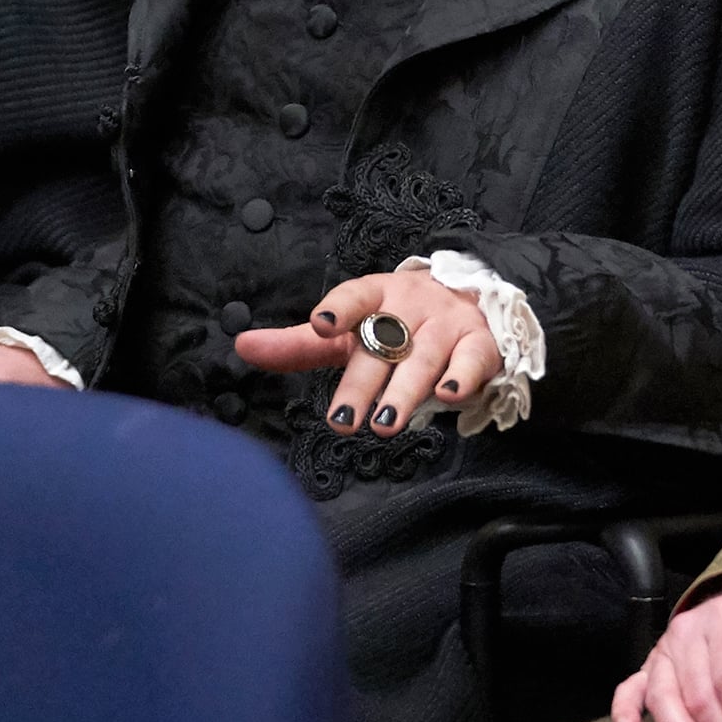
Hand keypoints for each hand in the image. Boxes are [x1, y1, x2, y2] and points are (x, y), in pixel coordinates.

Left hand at [229, 268, 494, 435]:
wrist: (471, 298)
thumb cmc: (396, 322)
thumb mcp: (349, 329)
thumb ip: (300, 343)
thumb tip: (242, 345)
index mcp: (376, 296)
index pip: (356, 296)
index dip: (339, 307)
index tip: (320, 323)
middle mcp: (410, 306)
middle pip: (383, 344)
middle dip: (361, 384)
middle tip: (341, 421)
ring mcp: (446, 324)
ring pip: (423, 358)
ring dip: (404, 392)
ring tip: (384, 425)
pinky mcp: (479, 345)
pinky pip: (472, 360)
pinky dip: (462, 378)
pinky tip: (448, 397)